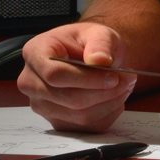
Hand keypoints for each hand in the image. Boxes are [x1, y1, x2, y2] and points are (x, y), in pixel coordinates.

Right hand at [17, 22, 137, 132]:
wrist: (89, 56)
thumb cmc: (89, 43)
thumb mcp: (98, 32)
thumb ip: (100, 43)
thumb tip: (100, 60)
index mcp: (35, 53)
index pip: (54, 75)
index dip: (86, 79)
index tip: (113, 77)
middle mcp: (32, 82)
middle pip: (68, 98)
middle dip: (104, 92)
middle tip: (128, 79)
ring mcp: (42, 106)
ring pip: (80, 116)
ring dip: (110, 102)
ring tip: (125, 85)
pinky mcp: (58, 122)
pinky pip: (88, 127)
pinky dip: (109, 113)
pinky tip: (116, 97)